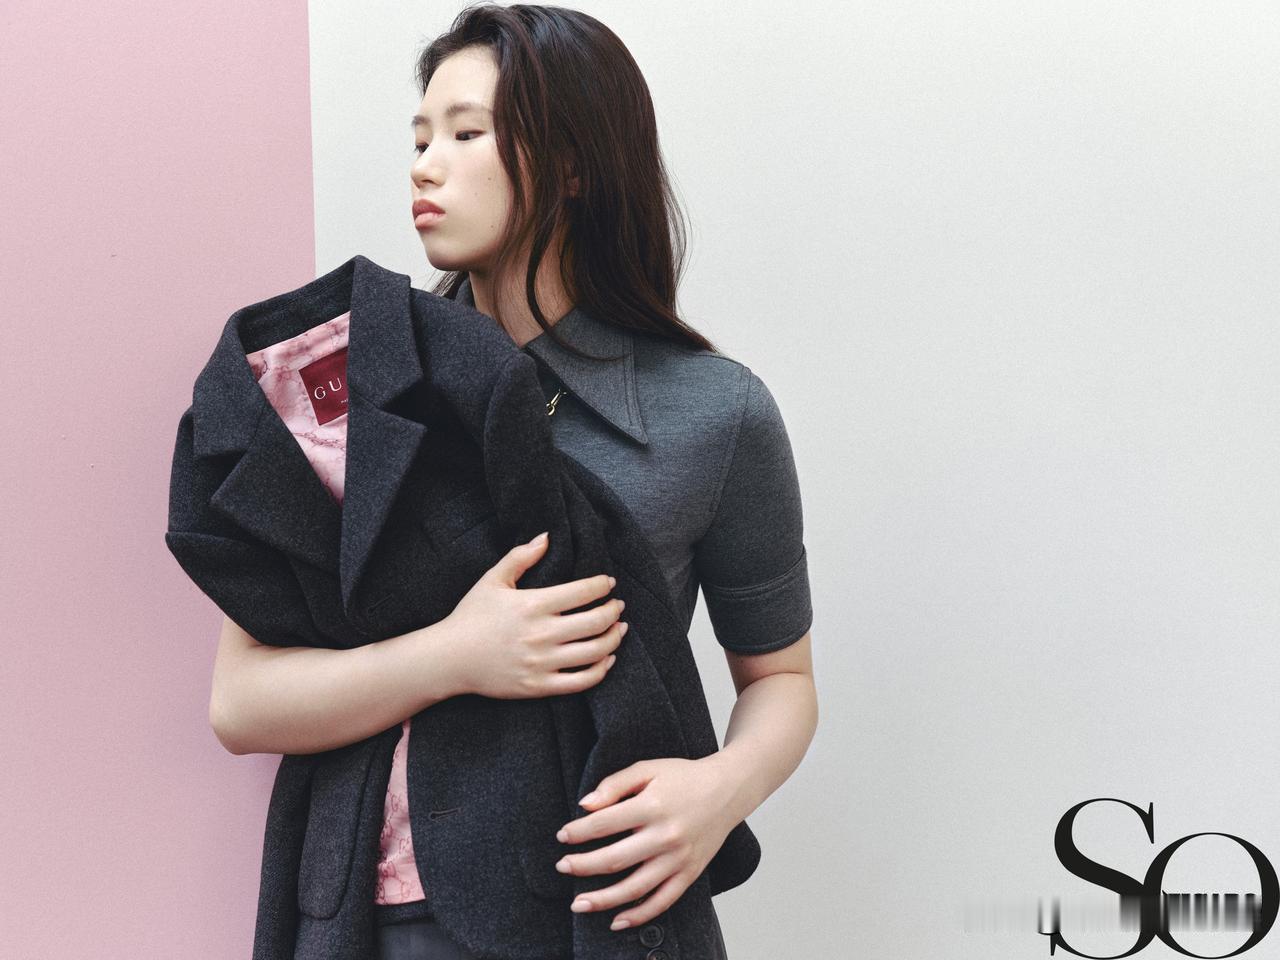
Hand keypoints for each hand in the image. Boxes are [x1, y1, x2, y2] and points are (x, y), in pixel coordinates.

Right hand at [442, 531, 626, 699]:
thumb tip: (547, 536)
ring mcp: (541, 663)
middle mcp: (541, 634)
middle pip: (596, 621)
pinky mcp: (539, 687)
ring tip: (619, 629)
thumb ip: (521, 557)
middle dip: (614, 611)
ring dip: (614, 638)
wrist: (449, 659)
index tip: (609, 583)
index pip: (583, 591)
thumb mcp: (492, 580)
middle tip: (618, 606)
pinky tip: (607, 659)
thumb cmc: (471, 616)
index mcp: (532, 604)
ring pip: (595, 652)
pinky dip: (602, 670)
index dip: (603, 585)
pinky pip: (582, 681)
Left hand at [554, 756, 742, 929]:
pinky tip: (617, 921)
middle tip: (562, 867)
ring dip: (603, 900)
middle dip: (582, 866)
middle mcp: (665, 836)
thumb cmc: (683, 777)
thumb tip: (585, 806)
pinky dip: (639, 916)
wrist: (727, 790)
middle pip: (614, 859)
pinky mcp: (690, 874)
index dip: (578, 831)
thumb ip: (615, 784)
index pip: (604, 823)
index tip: (563, 836)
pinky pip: (662, 901)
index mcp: (652, 806)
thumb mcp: (648, 768)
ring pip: (634, 888)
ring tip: (578, 903)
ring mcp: (678, 859)